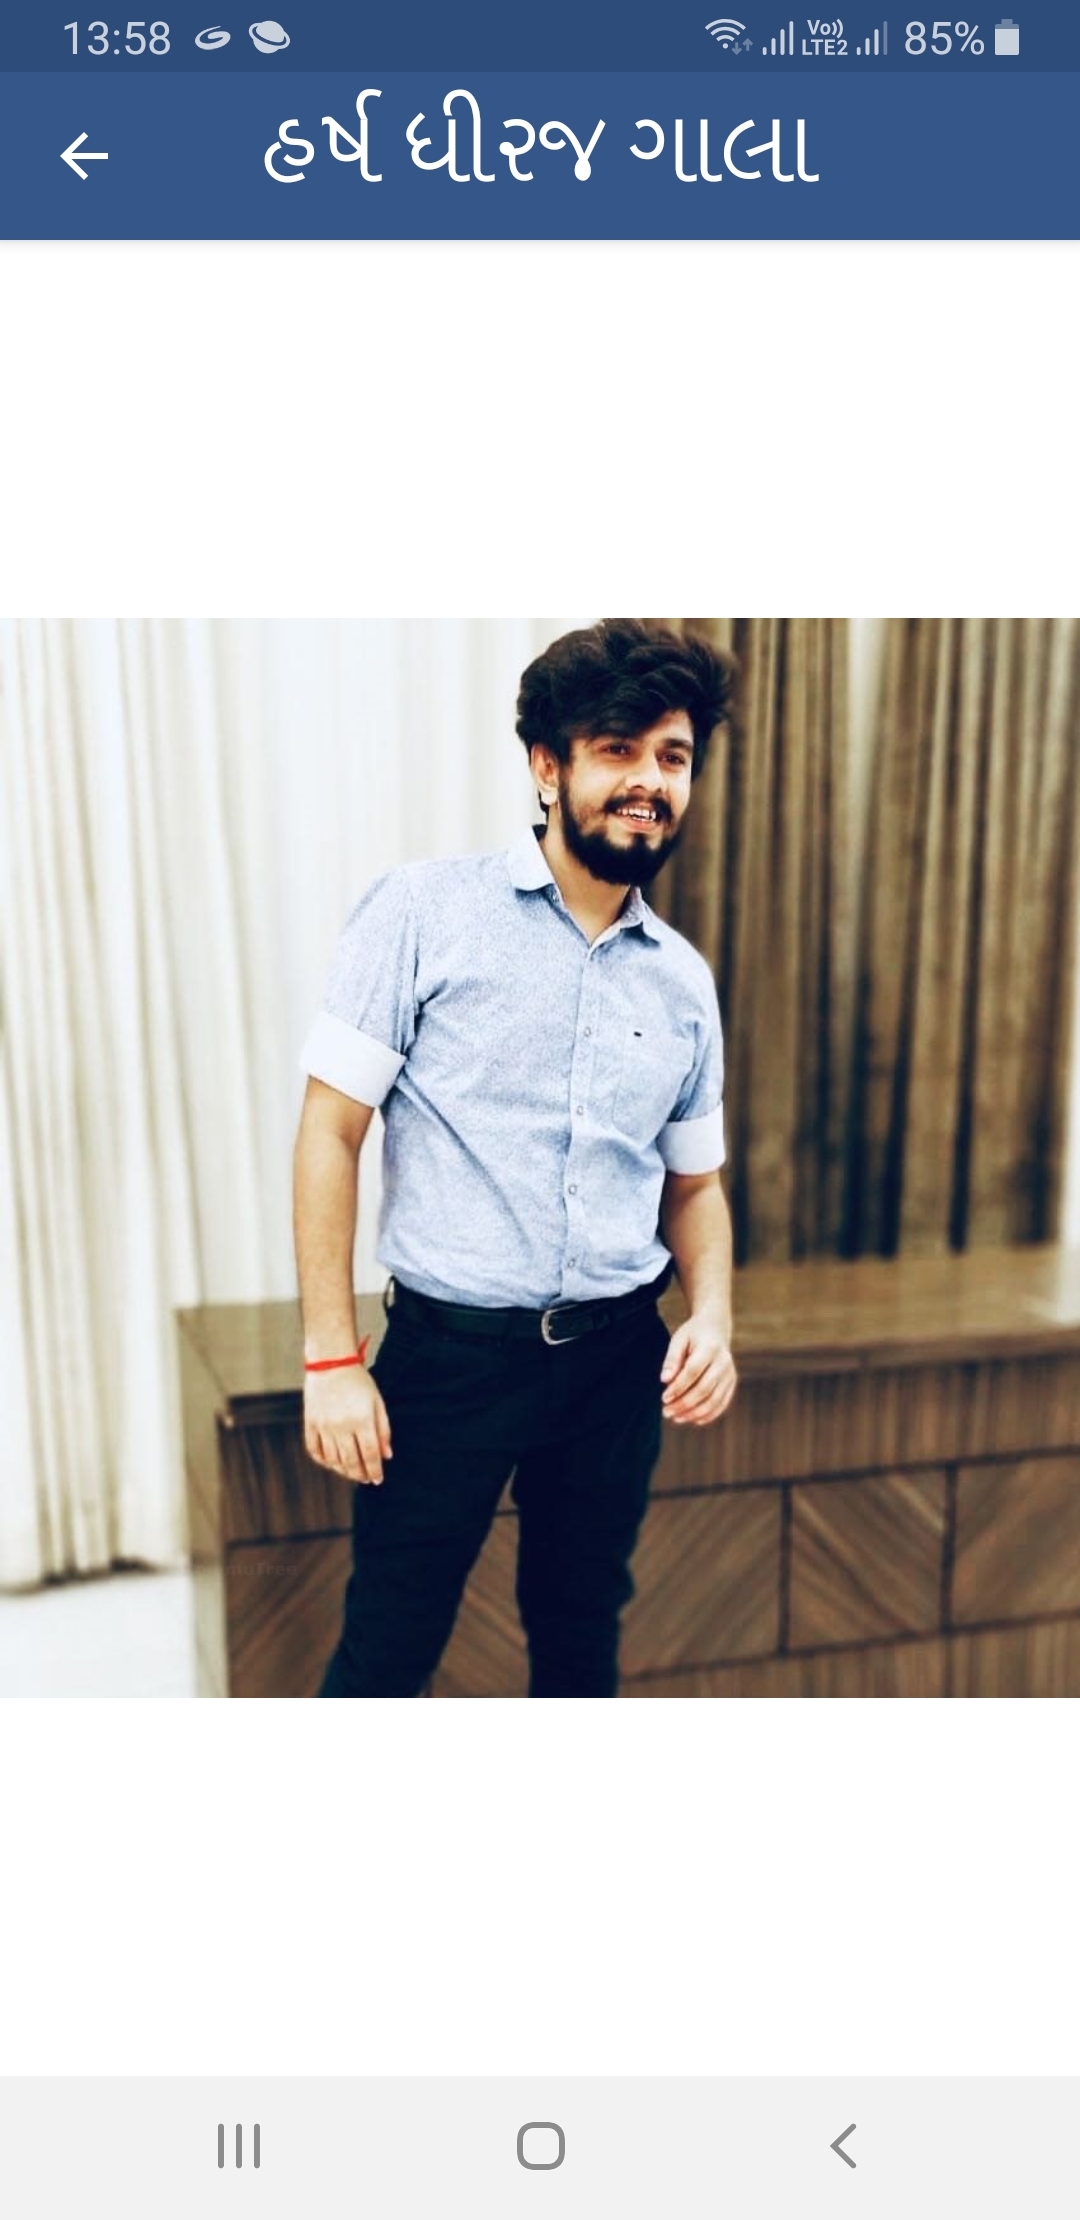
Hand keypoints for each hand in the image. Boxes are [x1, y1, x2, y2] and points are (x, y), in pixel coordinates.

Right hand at [303, 1364, 392, 1483]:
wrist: (330, 1361)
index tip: (378, 1479)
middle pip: (351, 1461)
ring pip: (333, 1460)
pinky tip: (333, 1462)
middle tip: (366, 1479)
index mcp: (362, 1419)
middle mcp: (342, 1425)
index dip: (374, 1470)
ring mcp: (324, 1425)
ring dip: (343, 1470)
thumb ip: (383, 1430)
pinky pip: (315, 1450)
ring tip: (352, 1472)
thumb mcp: (377, 1402)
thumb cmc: (359, 1381)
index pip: (369, 1454)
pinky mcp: (310, 1422)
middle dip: (360, 1474)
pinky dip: (324, 1460)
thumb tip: (386, 1456)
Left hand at [659, 1314, 736, 1425]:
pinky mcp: (731, 1382)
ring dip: (694, 1413)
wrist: (715, 1329)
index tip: (663, 1398)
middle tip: (666, 1412)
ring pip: (713, 1400)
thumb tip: (664, 1380)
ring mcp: (730, 1373)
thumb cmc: (692, 1335)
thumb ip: (671, 1359)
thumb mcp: (678, 1340)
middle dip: (683, 1404)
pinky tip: (692, 1419)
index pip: (692, 1371)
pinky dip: (708, 1414)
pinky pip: (721, 1403)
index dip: (678, 1387)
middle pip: (704, 1389)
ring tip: (676, 1418)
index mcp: (710, 1348)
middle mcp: (723, 1362)